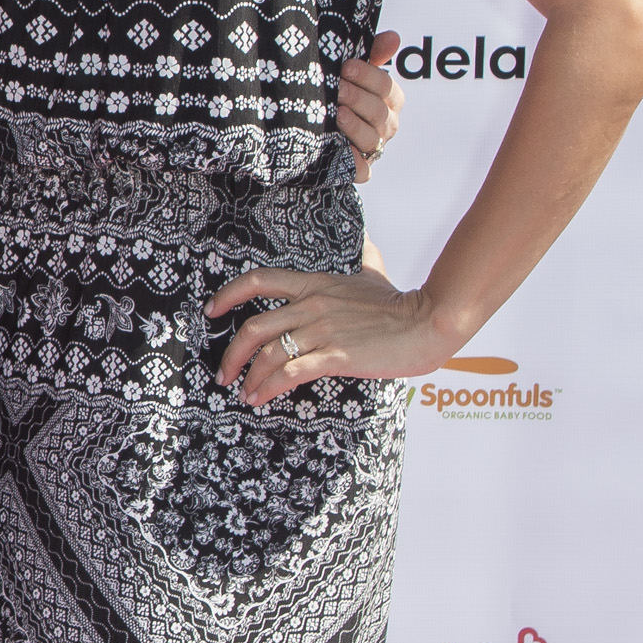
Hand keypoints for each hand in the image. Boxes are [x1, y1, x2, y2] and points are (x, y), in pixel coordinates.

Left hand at [207, 254, 451, 403]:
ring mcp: (322, 330)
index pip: (258, 280)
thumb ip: (365, 260)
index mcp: (314, 284)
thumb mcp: (375, 274)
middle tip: (224, 371)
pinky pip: (290, 372)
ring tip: (243, 391)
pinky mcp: (336, 355)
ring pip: (267, 352)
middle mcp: (311, 305)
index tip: (212, 310)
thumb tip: (367, 244)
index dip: (228, 294)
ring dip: (248, 376)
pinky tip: (261, 397)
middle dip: (232, 353)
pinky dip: (268, 387)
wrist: (430, 322)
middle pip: (253, 326)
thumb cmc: (403, 304)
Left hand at [336, 31, 404, 184]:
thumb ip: (372, 54)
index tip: (345, 67)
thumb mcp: (351, 72)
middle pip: (380, 112)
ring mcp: (373, 147)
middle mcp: (386, 124)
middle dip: (358, 99)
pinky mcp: (359, 168)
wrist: (309, 128)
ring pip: (372, 138)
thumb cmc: (339, 91)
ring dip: (355, 126)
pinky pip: (362, 170)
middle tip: (337, 89)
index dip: (369, 76)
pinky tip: (341, 150)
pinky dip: (355, 163)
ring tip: (337, 114)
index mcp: (389, 99)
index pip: (387, 87)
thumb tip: (393, 36)